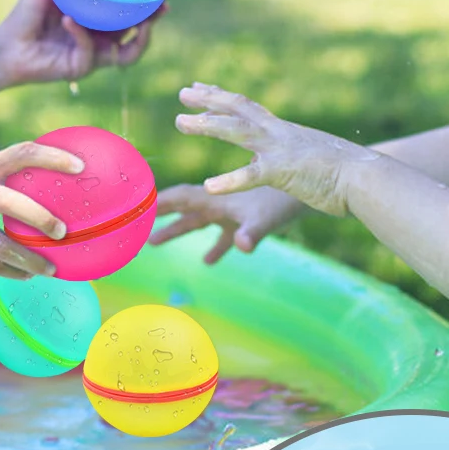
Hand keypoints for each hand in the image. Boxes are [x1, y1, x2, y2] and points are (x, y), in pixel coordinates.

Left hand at [0, 0, 165, 86]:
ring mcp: (94, 56)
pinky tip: (70, 20)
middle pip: (142, 33)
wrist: (6, 47)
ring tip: (143, 23)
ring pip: (129, 54)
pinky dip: (81, 35)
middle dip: (157, 20)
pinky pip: (88, 52)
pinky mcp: (79, 69)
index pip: (134, 10)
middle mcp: (103, 39)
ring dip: (140, 39)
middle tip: (164, 3)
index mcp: (101, 19)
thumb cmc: (25, 16)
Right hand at [0, 139, 85, 278]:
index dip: (53, 157)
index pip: (22, 154)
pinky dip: (11, 271)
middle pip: (12, 205)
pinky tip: (27, 275)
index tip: (80, 165)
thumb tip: (57, 183)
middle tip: (63, 231)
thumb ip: (7, 176)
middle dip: (41, 218)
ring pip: (1, 246)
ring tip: (52, 269)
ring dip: (29, 260)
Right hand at [147, 183, 303, 263]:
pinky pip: (223, 236)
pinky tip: (208, 260)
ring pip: (197, 222)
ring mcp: (232, 213)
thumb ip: (250, 234)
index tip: (133, 207)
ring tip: (154, 242)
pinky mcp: (247, 223)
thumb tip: (240, 247)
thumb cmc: (287, 201)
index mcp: (217, 199)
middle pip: (181, 209)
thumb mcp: (265, 220)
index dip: (156, 202)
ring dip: (177, 231)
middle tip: (133, 225)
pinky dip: (214, 247)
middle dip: (158, 216)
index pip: (179, 198)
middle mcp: (220, 203)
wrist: (315, 189)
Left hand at [173, 83, 377, 216]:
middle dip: (208, 100)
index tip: (200, 87)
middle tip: (182, 93)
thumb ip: (287, 159)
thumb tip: (269, 163)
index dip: (221, 97)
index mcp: (284, 131)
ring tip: (180, 122)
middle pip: (237, 109)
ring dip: (206, 125)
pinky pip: (252, 175)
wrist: (369, 179)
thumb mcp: (310, 159)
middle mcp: (279, 134)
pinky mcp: (285, 172)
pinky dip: (230, 180)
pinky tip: (209, 187)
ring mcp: (281, 150)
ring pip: (236, 131)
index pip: (247, 107)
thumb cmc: (346, 174)